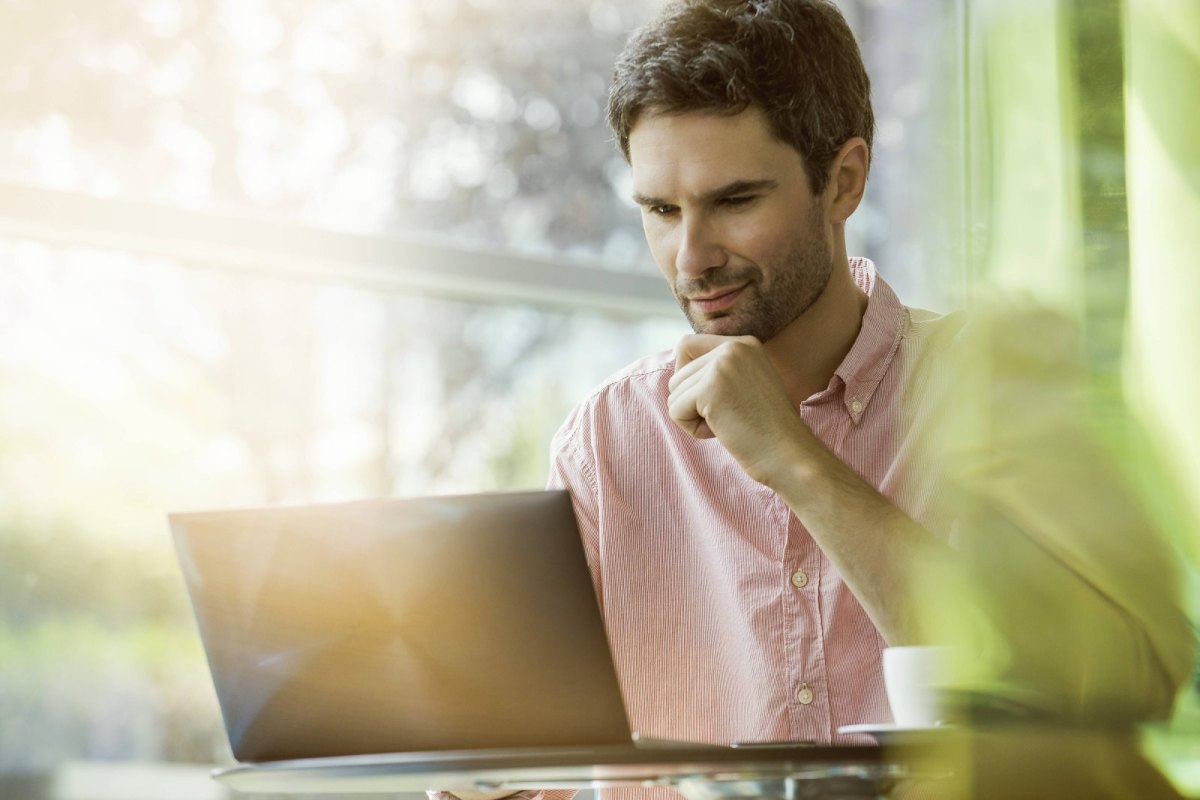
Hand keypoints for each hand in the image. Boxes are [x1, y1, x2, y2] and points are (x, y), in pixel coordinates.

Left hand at [667, 334, 810, 485]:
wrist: (789, 454)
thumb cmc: (767, 430)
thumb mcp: (747, 385)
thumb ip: (720, 371)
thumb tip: (677, 369)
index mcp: (744, 344)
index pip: (687, 345)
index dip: (686, 375)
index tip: (708, 399)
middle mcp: (733, 347)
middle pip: (678, 372)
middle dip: (693, 403)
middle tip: (728, 417)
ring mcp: (722, 366)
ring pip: (674, 393)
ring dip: (693, 417)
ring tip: (728, 424)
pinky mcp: (710, 389)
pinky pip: (675, 411)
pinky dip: (692, 429)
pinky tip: (722, 432)